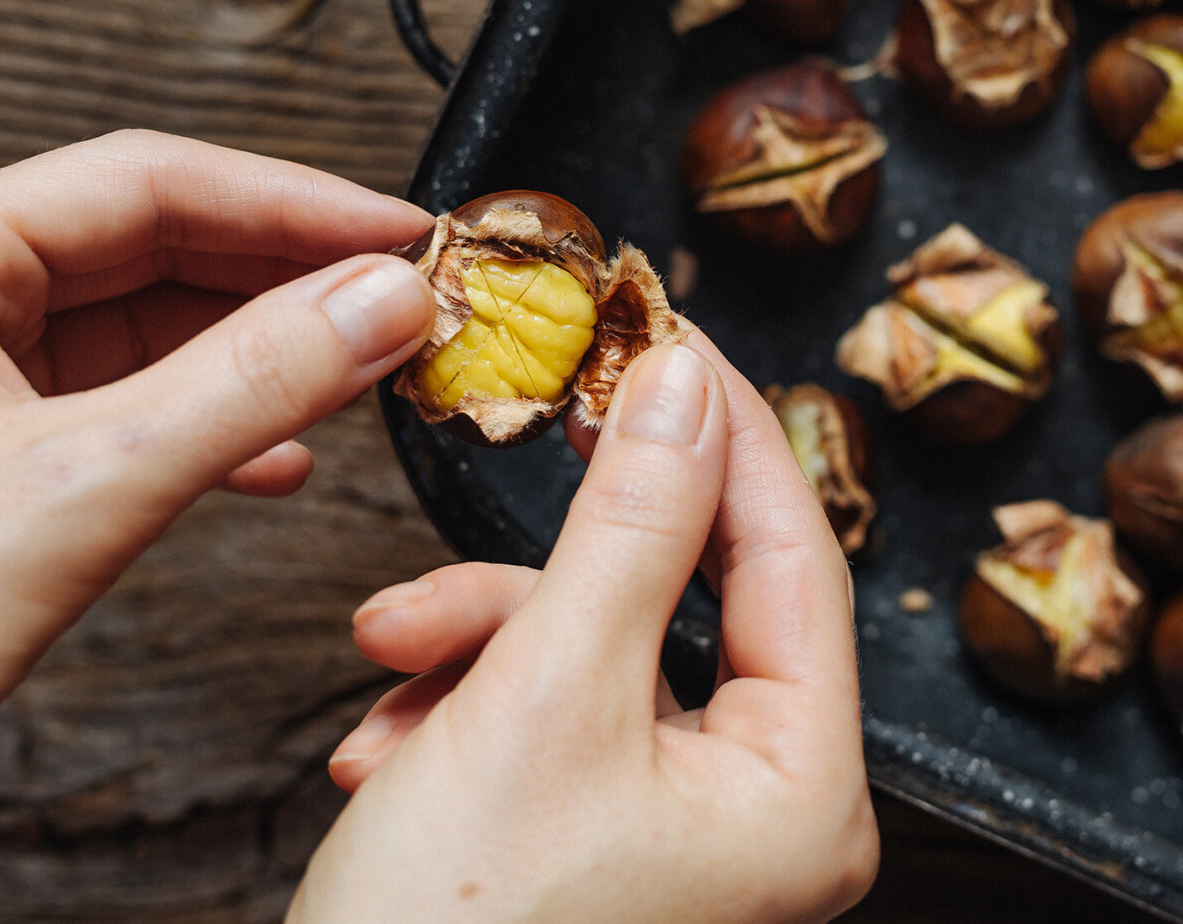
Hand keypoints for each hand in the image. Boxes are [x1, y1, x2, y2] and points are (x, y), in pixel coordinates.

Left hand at [0, 130, 436, 911]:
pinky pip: (130, 407)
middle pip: (152, 244)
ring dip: (261, 348)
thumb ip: (252, 382)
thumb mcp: (90, 487)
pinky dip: (216, 424)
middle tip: (402, 296)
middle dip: (286, 273)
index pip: (144, 182)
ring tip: (364, 366)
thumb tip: (380, 303)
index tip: (400, 233)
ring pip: (149, 328)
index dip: (291, 201)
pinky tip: (282, 458)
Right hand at [292, 330, 879, 922]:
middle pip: (683, 603)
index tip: (666, 332)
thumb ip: (629, 525)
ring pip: (591, 657)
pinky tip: (379, 752)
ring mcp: (678, 840)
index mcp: (803, 792)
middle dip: (558, 557)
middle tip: (531, 433)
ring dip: (478, 642)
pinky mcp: (591, 850)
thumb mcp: (544, 695)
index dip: (729, 433)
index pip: (796, 557)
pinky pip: (542, 726)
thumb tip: (682, 384)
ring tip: (386, 661)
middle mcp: (761, 818)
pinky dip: (458, 713)